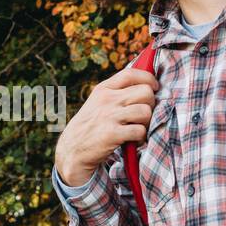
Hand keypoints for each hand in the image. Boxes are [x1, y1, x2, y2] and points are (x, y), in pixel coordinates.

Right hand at [55, 66, 158, 185]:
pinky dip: (141, 138)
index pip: (131, 74)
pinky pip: (140, 130)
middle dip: (151, 104)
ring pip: (146, 111)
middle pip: (145, 92)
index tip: (154, 88)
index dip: (148, 79)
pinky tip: (134, 140)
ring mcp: (109, 116)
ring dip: (147, 123)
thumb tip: (146, 86)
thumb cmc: (90, 126)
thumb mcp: (97, 103)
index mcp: (103, 89)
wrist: (72, 150)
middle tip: (144, 115)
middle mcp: (106, 99)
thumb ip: (116, 93)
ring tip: (138, 129)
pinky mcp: (112, 134)